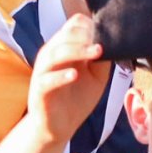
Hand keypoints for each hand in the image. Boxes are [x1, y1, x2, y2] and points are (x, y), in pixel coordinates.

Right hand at [26, 15, 110, 142]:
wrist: (61, 126)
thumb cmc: (77, 98)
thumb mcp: (96, 76)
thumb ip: (101, 59)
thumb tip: (112, 42)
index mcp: (64, 48)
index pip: (73, 26)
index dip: (90, 26)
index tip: (108, 32)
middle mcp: (51, 56)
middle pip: (65, 36)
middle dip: (86, 36)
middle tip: (103, 43)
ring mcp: (43, 72)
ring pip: (55, 54)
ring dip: (77, 51)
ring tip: (96, 52)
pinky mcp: (40, 90)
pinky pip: (47, 80)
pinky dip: (61, 76)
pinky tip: (74, 75)